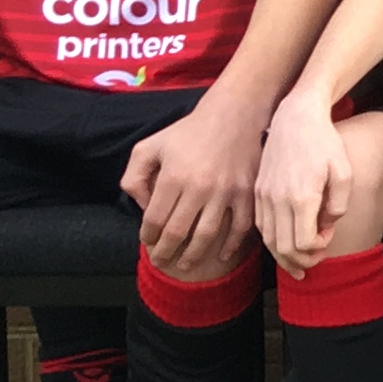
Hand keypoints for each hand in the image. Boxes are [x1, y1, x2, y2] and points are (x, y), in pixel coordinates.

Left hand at [124, 97, 266, 278]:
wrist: (233, 116)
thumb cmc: (188, 132)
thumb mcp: (149, 146)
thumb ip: (134, 176)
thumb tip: (141, 207)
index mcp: (173, 177)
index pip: (154, 219)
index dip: (147, 237)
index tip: (147, 243)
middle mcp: (199, 187)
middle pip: (178, 232)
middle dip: (165, 252)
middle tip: (160, 261)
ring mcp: (226, 192)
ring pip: (207, 236)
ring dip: (194, 255)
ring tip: (185, 265)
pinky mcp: (247, 194)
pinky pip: (240, 228)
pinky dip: (230, 245)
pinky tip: (221, 255)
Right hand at [252, 97, 354, 273]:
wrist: (295, 118)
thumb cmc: (324, 144)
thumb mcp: (343, 173)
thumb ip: (338, 206)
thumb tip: (326, 227)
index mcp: (301, 197)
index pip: (304, 243)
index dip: (317, 249)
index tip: (328, 237)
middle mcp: (277, 200)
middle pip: (284, 247)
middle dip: (301, 261)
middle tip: (314, 262)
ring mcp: (264, 196)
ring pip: (269, 240)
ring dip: (283, 256)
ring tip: (298, 264)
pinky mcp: (257, 191)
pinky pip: (261, 226)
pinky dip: (272, 241)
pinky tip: (284, 244)